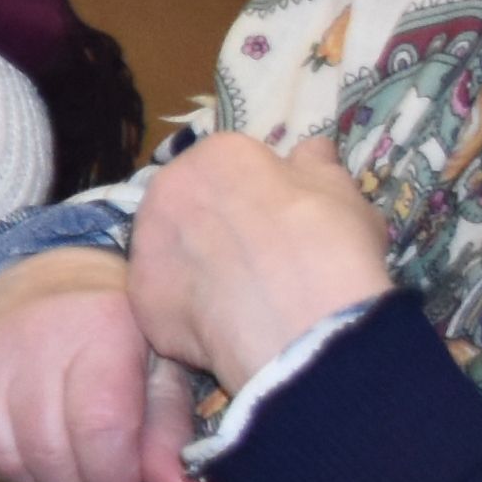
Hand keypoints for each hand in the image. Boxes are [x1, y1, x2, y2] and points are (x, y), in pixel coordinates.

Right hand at [0, 242, 206, 481]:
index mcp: (102, 326)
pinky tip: (22, 449)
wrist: (51, 282)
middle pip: (48, 450)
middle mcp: (37, 331)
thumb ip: (170, 438)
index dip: (113, 477)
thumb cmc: (116, 335)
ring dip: (37, 481)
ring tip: (61, 468)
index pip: (99, 429)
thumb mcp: (161, 375)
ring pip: (4, 456)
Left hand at [123, 129, 400, 384]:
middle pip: (190, 205)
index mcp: (215, 156)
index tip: (280, 223)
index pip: (231, 167)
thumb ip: (316, 166)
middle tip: (258, 261)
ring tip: (240, 298)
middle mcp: (168, 190)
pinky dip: (189, 315)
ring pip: (171, 252)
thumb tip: (311, 151)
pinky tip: (224, 330)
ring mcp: (147, 245)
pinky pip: (165, 302)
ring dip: (197, 268)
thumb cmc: (329, 245)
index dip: (259, 197)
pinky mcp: (141, 298)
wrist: (303, 321)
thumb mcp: (341, 192)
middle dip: (218, 228)